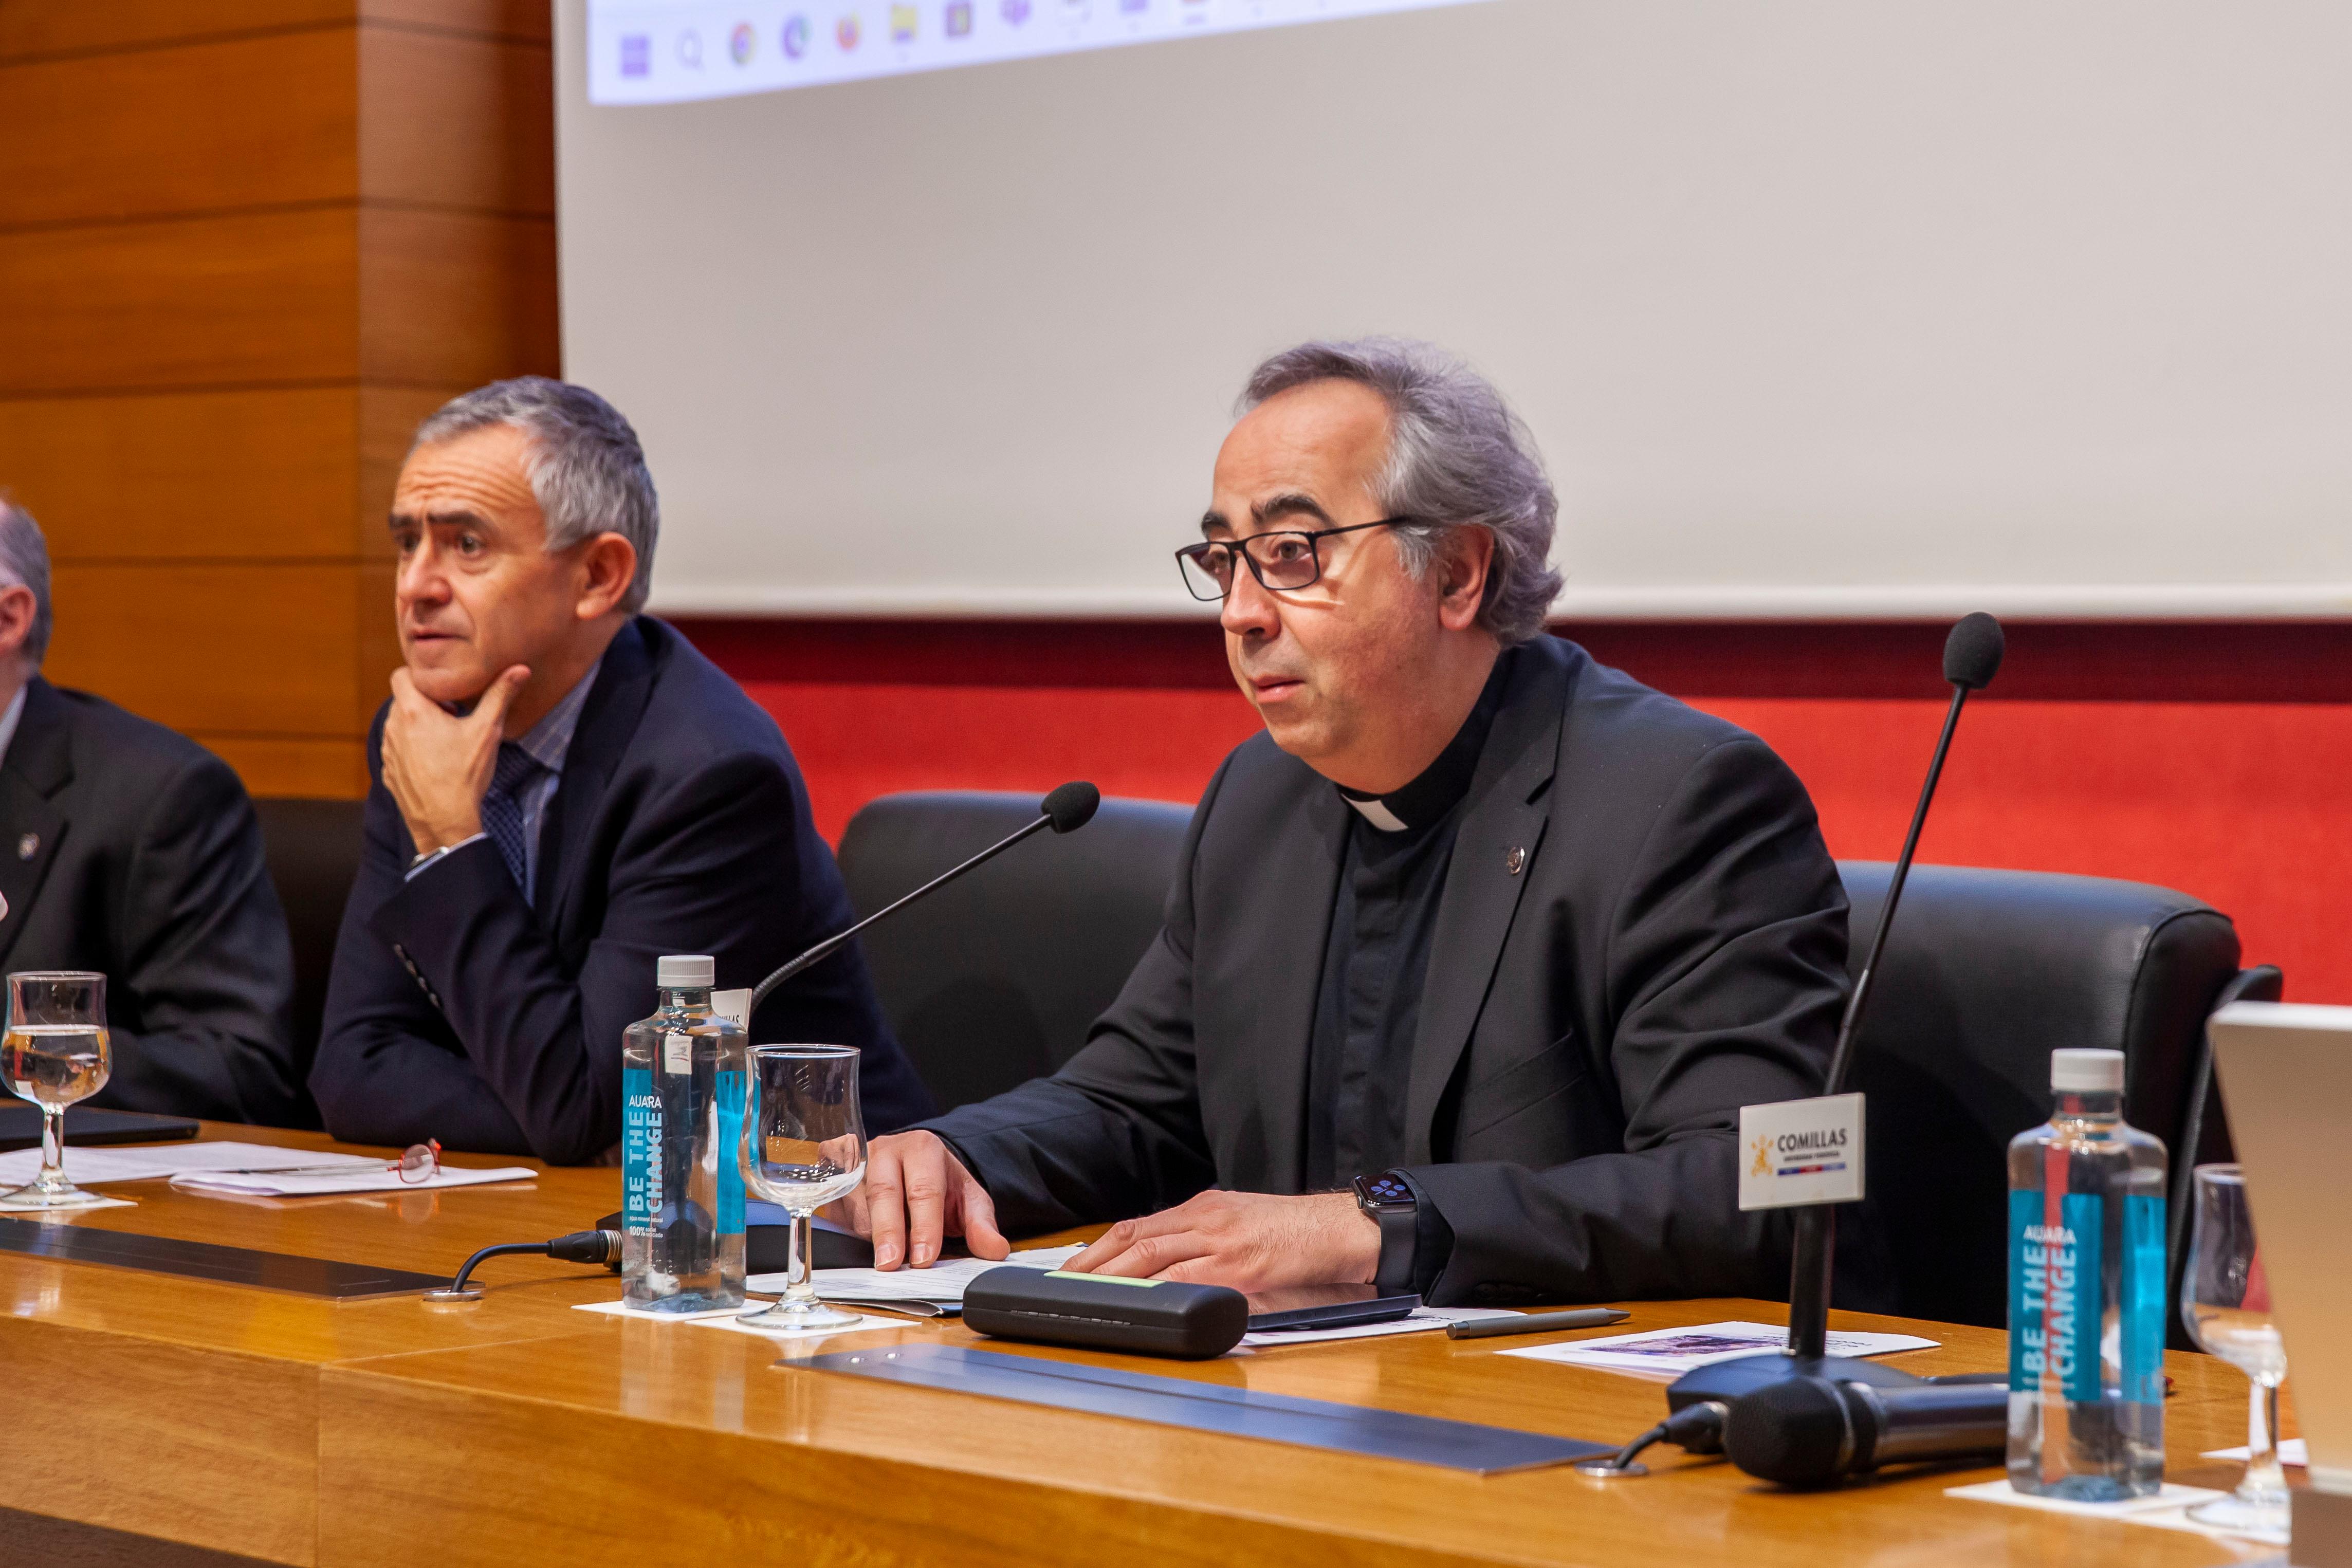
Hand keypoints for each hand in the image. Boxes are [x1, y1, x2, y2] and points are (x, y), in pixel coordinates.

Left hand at [381, 663, 529, 854]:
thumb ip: (500, 695)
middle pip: (403, 700)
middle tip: (453, 716)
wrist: (444, 824)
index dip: (422, 677)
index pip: (402, 674)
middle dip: (425, 703)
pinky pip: (397, 750)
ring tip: (445, 740)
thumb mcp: (487, 731)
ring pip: (398, 725)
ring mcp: (388, 752)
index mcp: (413, 711)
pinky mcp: (388, 773)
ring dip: (417, 726)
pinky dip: (411, 750)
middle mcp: (393, 728)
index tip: (445, 690)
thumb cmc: (464, 776)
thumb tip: (520, 668)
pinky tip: (435, 763)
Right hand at [833, 1130, 1007, 1270]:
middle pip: (883, 1192)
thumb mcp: (967, 1199)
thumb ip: (981, 1224)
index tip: (923, 1258)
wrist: (912, 1162)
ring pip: (855, 1202)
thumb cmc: (939, 1182)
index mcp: (922, 1148)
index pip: (923, 1190)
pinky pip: (832, 1205)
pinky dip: (844, 1227)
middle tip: (891, 1265)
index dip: (924, 1226)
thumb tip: (995, 1250)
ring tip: (883, 1258)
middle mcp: (884, 1149)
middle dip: (888, 1232)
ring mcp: (854, 1159)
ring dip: (867, 1235)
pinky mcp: (831, 1172)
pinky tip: (858, 1242)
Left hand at [1063, 1190, 1378, 1291]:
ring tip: (1083, 1297)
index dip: (1100, 1247)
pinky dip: (1157, 1292)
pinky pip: (1189, 1279)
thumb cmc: (1294, 1232)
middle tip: (1061, 1286)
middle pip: (1134, 1237)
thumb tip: (1168, 1267)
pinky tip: (1137, 1304)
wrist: (1341, 1228)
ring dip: (1112, 1279)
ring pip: (1152, 1256)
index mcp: (1204, 1208)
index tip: (1073, 1267)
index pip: (1138, 1225)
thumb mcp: (1241, 1223)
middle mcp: (1205, 1219)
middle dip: (1092, 1264)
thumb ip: (1205, 1239)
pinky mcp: (1240, 1268)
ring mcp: (1221, 1242)